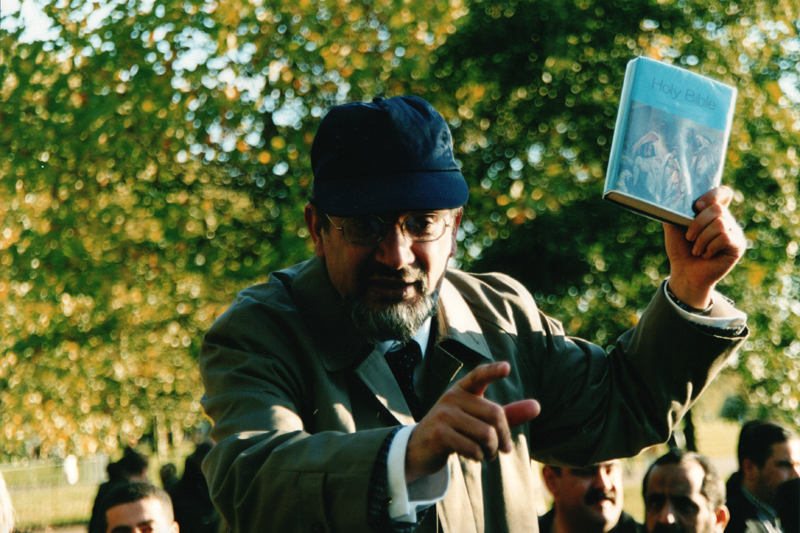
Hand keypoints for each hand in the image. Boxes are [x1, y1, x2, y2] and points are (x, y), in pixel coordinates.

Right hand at [404, 362, 540, 482]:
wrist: (418, 449)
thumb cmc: (454, 431)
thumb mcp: (478, 420)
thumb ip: (507, 414)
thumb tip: (537, 406)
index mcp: (462, 389)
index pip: (479, 375)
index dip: (493, 372)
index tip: (506, 367)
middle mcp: (452, 397)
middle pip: (495, 414)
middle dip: (503, 437)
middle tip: (502, 449)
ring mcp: (444, 414)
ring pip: (486, 434)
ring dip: (492, 451)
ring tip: (486, 454)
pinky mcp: (439, 434)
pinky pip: (473, 448)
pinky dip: (479, 457)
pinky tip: (473, 456)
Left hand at [664, 186, 744, 307]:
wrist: (684, 272)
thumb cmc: (680, 249)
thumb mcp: (673, 227)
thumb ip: (675, 211)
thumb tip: (674, 198)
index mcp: (712, 211)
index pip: (723, 193)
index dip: (712, 195)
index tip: (696, 206)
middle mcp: (726, 219)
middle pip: (717, 208)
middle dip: (697, 223)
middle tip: (689, 237)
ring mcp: (734, 232)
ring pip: (720, 223)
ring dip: (702, 239)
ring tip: (696, 250)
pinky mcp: (738, 245)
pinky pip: (725, 237)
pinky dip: (710, 247)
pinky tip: (706, 254)